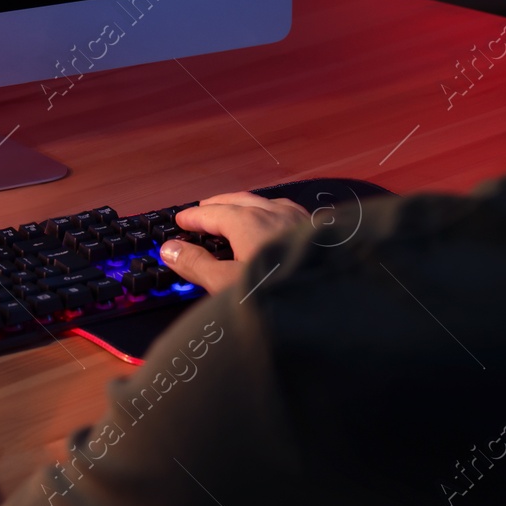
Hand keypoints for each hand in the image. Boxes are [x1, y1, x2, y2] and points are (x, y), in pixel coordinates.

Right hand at [159, 192, 308, 294]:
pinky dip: (271, 214)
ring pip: (266, 204)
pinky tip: (277, 226)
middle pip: (240, 201)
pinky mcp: (319, 233)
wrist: (335, 304)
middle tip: (203, 212)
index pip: (213, 213)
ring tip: (235, 215)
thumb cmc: (280, 296)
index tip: (181, 220)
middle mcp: (276, 213)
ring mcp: (300, 220)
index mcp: (249, 221)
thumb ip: (196, 265)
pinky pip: (288, 213)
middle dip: (219, 206)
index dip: (194, 218)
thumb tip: (169, 249)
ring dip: (246, 207)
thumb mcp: (226, 285)